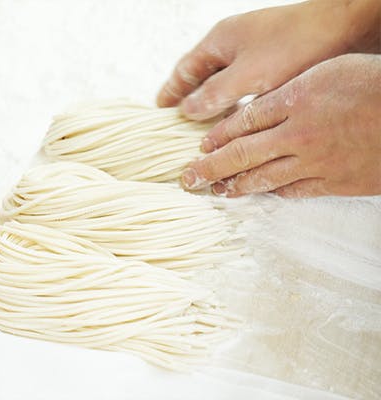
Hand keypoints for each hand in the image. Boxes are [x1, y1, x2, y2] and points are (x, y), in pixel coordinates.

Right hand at [158, 0, 380, 119]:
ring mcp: (258, 51)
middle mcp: (236, 45)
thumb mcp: (247, 75)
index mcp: (220, 41)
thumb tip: (188, 111)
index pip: (185, 69)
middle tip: (180, 124)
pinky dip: (241, 102)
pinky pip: (249, 85)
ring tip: (209, 128)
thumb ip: (214, 95)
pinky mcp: (279, 60)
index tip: (160, 109)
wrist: (345, 26)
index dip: (171, 91)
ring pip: (229, 83)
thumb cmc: (295, 44)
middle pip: (204, 76)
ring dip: (218, 104)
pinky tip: (244, 118)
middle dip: (192, 100)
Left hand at [181, 54, 380, 197]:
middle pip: (241, 154)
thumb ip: (293, 89)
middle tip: (188, 178)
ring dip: (235, 185)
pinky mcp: (336, 183)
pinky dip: (273, 192)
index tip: (201, 146)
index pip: (242, 122)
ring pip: (264, 177)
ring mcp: (316, 162)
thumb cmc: (376, 85)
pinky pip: (295, 191)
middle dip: (209, 167)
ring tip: (216, 190)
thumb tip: (268, 104)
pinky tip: (260, 194)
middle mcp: (297, 135)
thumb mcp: (328, 72)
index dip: (218, 137)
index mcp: (294, 102)